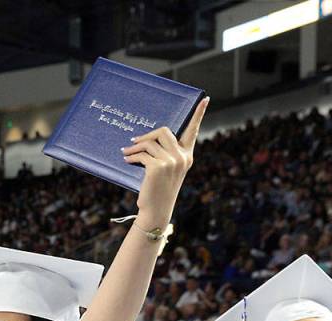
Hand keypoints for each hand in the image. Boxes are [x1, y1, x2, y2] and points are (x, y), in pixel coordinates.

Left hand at [121, 96, 208, 228]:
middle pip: (163, 131)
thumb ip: (165, 153)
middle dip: (147, 135)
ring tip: (126, 153)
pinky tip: (127, 160)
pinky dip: (132, 156)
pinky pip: (142, 154)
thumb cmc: (158, 189)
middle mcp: (182, 157)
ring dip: (135, 147)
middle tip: (134, 142)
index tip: (205, 99)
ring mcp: (171, 161)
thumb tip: (148, 138)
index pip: (194, 131)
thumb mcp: (167, 170)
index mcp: (187, 156)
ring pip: (150, 142)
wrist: (156, 210)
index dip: (199, 114)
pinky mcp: (158, 167)